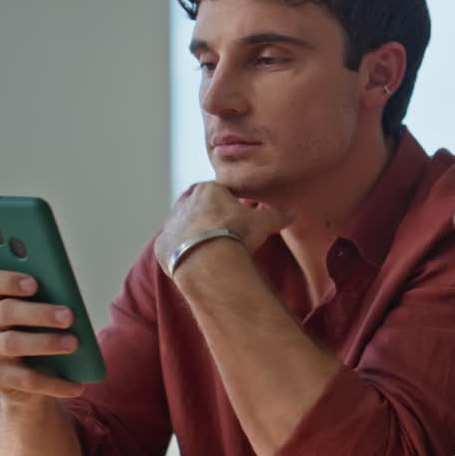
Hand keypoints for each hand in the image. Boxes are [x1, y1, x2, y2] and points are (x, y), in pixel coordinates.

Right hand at [0, 269, 84, 404]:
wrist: (20, 371)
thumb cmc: (34, 326)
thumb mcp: (37, 307)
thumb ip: (46, 297)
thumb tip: (70, 303)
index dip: (8, 280)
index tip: (34, 283)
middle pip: (6, 311)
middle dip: (40, 313)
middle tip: (69, 316)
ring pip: (12, 344)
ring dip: (46, 343)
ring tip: (74, 344)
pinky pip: (25, 379)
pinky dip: (54, 383)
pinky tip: (77, 385)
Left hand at [153, 182, 291, 275]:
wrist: (209, 259)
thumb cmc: (237, 234)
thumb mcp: (263, 222)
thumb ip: (276, 214)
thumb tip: (292, 211)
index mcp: (208, 190)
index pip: (221, 194)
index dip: (232, 208)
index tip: (239, 222)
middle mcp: (185, 204)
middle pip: (201, 211)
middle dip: (212, 223)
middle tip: (227, 238)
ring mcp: (171, 226)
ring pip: (185, 230)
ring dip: (197, 239)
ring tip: (214, 254)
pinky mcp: (162, 247)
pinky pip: (173, 249)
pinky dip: (184, 256)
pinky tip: (199, 265)